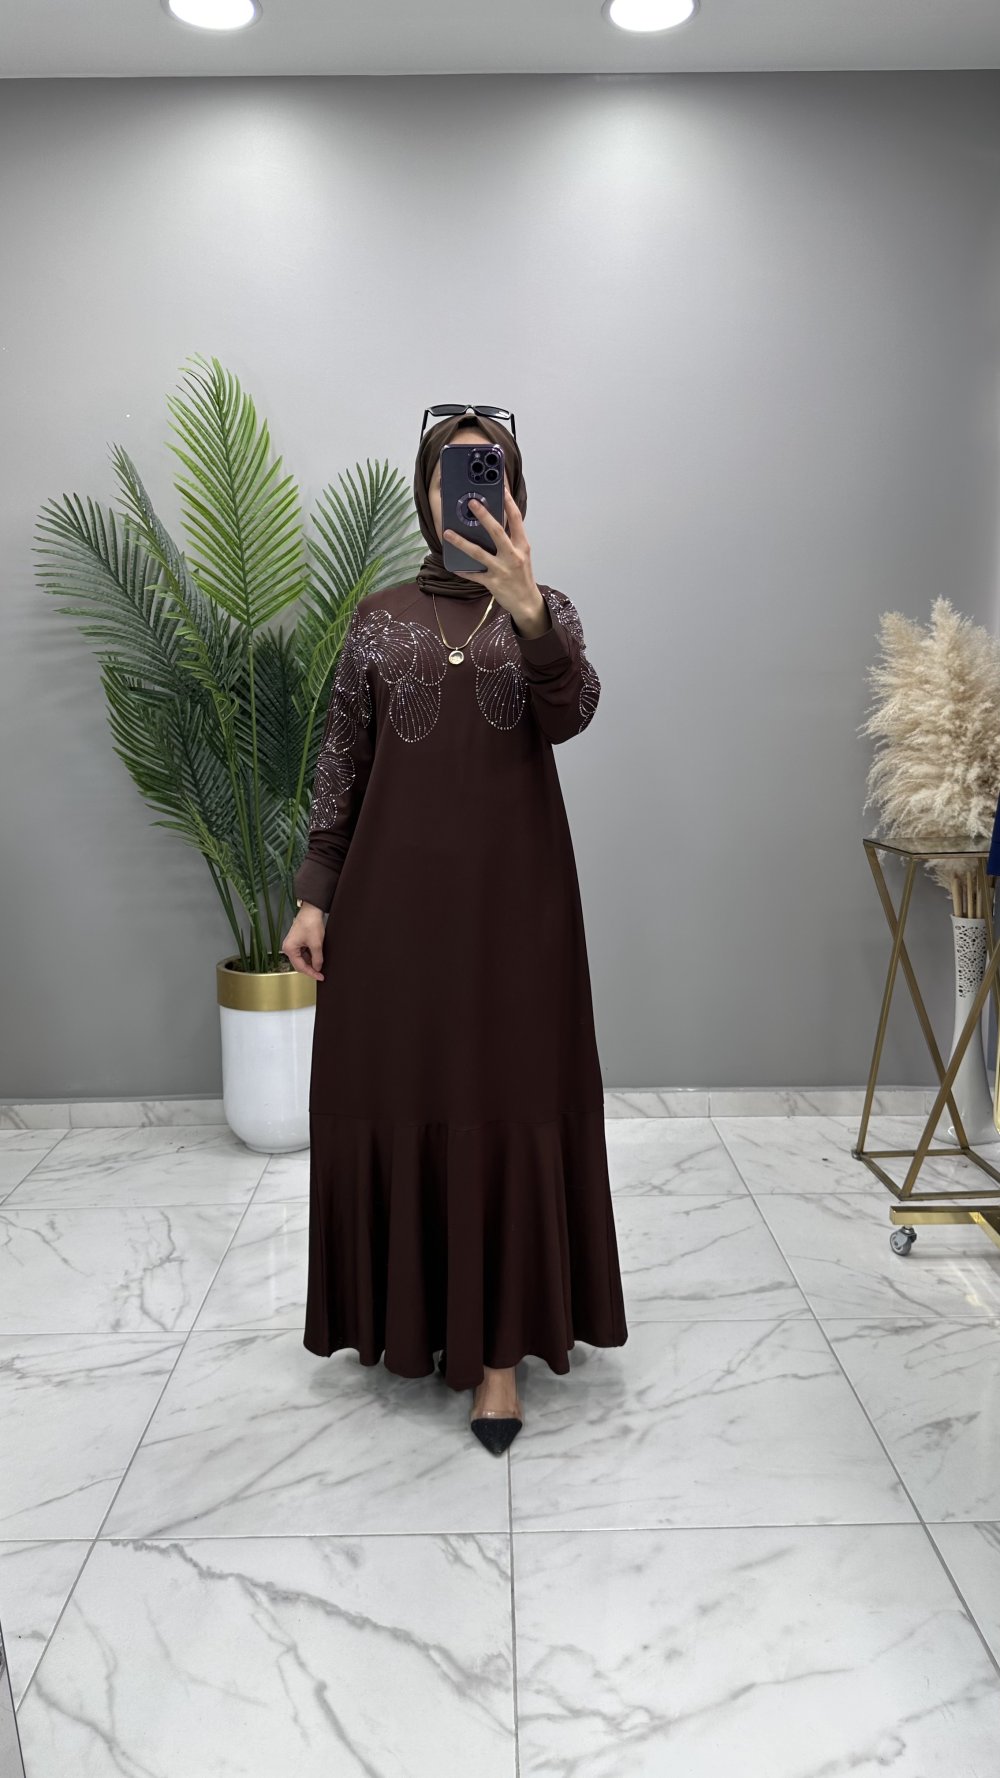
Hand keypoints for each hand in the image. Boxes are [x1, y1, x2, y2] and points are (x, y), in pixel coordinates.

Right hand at [283, 906, 325, 981]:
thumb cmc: (310, 923)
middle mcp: (288, 947)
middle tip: (320, 973)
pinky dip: (310, 956)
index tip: (320, 976)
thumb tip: (317, 968)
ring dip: (311, 962)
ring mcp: (292, 944)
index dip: (311, 973)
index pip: (300, 967)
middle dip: (310, 968)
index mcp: (289, 949)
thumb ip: (317, 959)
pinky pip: (303, 953)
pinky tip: (317, 958)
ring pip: (302, 959)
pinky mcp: (297, 942)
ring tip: (320, 965)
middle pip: (300, 964)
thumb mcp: (316, 944)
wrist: (312, 910)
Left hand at [442, 471, 542, 625]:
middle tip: (472, 503)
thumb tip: (493, 522)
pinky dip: (463, 570)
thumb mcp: (521, 554)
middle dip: (484, 516)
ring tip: (447, 533)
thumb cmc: (522, 576)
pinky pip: (474, 574)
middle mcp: (513, 555)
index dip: (509, 501)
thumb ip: (510, 539)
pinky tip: (453, 565)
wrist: (527, 602)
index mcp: (522, 545)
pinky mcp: (493, 583)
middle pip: (497, 531)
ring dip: (461, 542)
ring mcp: (502, 569)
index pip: (516, 519)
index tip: (501, 487)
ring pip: (479, 553)